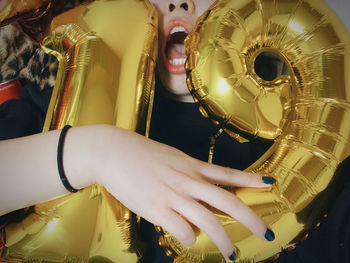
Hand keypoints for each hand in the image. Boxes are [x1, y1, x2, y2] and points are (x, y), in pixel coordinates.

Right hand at [66, 125, 274, 258]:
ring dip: (224, 240)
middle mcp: (188, 181)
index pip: (228, 174)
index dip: (251, 179)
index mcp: (192, 166)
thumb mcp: (171, 158)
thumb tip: (202, 188)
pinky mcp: (157, 209)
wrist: (113, 153)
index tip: (270, 184)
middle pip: (228, 201)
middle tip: (266, 234)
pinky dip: (190, 239)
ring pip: (208, 221)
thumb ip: (189, 172)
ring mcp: (174, 196)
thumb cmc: (141, 154)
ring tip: (233, 253)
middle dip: (251, 219)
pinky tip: (189, 240)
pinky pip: (182, 230)